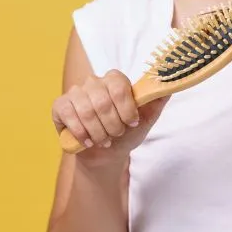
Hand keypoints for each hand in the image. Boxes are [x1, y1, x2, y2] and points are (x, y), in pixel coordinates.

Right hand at [51, 69, 169, 165]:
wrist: (105, 152)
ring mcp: (75, 92)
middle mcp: (94, 81)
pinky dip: (81, 132)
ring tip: (104, 141)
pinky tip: (88, 141)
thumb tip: (171, 82)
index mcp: (115, 79)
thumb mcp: (147, 118)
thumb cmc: (126, 132)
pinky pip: (69, 115)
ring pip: (87, 111)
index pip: (120, 86)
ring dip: (98, 132)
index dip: (126, 110)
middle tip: (116, 135)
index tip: (132, 123)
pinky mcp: (60, 106)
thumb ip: (157, 99)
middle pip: (103, 102)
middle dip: (112, 126)